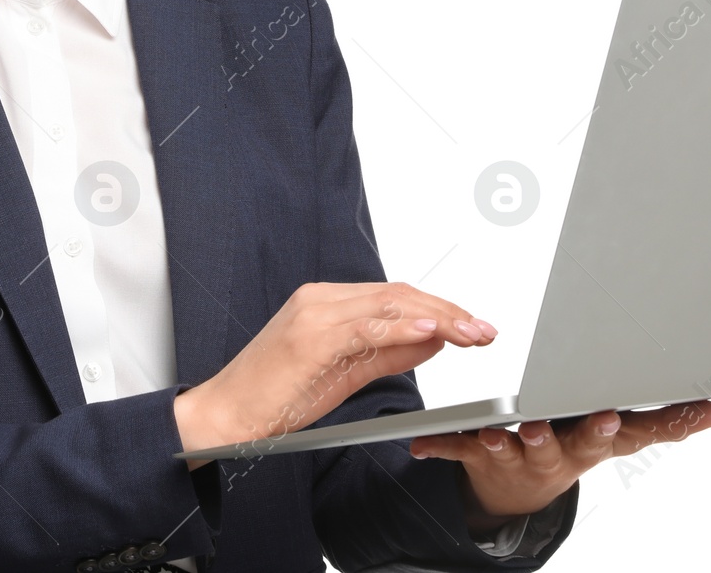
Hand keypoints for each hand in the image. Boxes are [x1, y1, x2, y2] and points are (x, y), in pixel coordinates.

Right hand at [173, 281, 497, 468]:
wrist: (226, 415)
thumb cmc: (277, 396)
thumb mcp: (345, 374)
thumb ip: (389, 353)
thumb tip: (434, 340)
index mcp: (328, 302)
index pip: (396, 296)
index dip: (440, 308)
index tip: (474, 326)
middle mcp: (321, 298)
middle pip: (398, 294)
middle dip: (449, 311)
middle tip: (484, 330)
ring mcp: (314, 313)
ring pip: (388, 304)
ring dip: (438, 317)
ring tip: (472, 332)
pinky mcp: (309, 335)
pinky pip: (365, 326)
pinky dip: (401, 326)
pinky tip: (429, 331)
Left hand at [409, 400, 710, 522]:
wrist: (520, 492)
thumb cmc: (571, 444)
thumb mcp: (619, 437)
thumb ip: (665, 422)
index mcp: (592, 442)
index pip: (621, 434)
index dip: (631, 426)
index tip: (636, 414)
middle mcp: (559, 453)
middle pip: (568, 444)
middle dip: (573, 433)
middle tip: (575, 421)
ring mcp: (521, 457)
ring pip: (515, 448)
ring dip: (509, 441)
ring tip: (506, 432)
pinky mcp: (482, 457)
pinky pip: (460, 449)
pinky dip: (441, 445)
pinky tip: (422, 444)